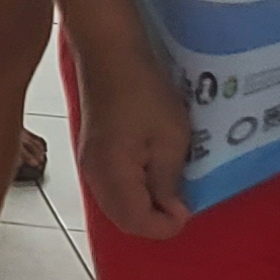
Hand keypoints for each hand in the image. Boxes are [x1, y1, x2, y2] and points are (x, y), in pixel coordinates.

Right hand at [74, 45, 198, 239]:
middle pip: (124, 220)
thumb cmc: (144, 92)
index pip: (138, 223)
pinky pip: (112, 189)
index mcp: (113, 175)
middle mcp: (94, 176)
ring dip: (144, 207)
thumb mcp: (171, 137)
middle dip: (155, 221)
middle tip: (182, 202)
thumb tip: (173, 211)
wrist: (110, 54)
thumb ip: (169, 181)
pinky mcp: (91, 152)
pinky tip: (152, 175)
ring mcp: (89, 164)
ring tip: (171, 189)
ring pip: (116, 206)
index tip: (190, 207)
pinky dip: (133, 193)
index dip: (168, 225)